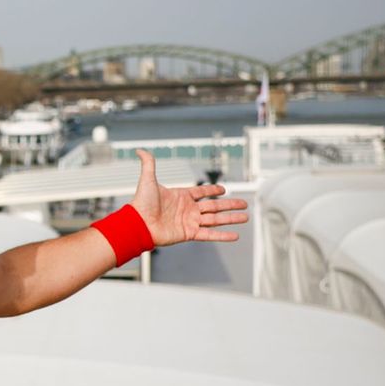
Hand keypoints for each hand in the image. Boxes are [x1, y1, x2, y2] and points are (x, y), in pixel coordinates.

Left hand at [130, 149, 247, 246]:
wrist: (138, 224)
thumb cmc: (141, 203)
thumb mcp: (147, 180)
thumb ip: (148, 164)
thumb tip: (140, 149)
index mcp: (181, 196)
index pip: (201, 192)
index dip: (212, 190)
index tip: (224, 190)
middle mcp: (187, 209)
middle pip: (214, 206)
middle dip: (230, 205)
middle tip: (244, 204)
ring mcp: (190, 222)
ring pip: (216, 219)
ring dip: (231, 218)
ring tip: (246, 217)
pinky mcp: (189, 233)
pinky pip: (209, 234)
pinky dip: (222, 235)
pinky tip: (235, 235)